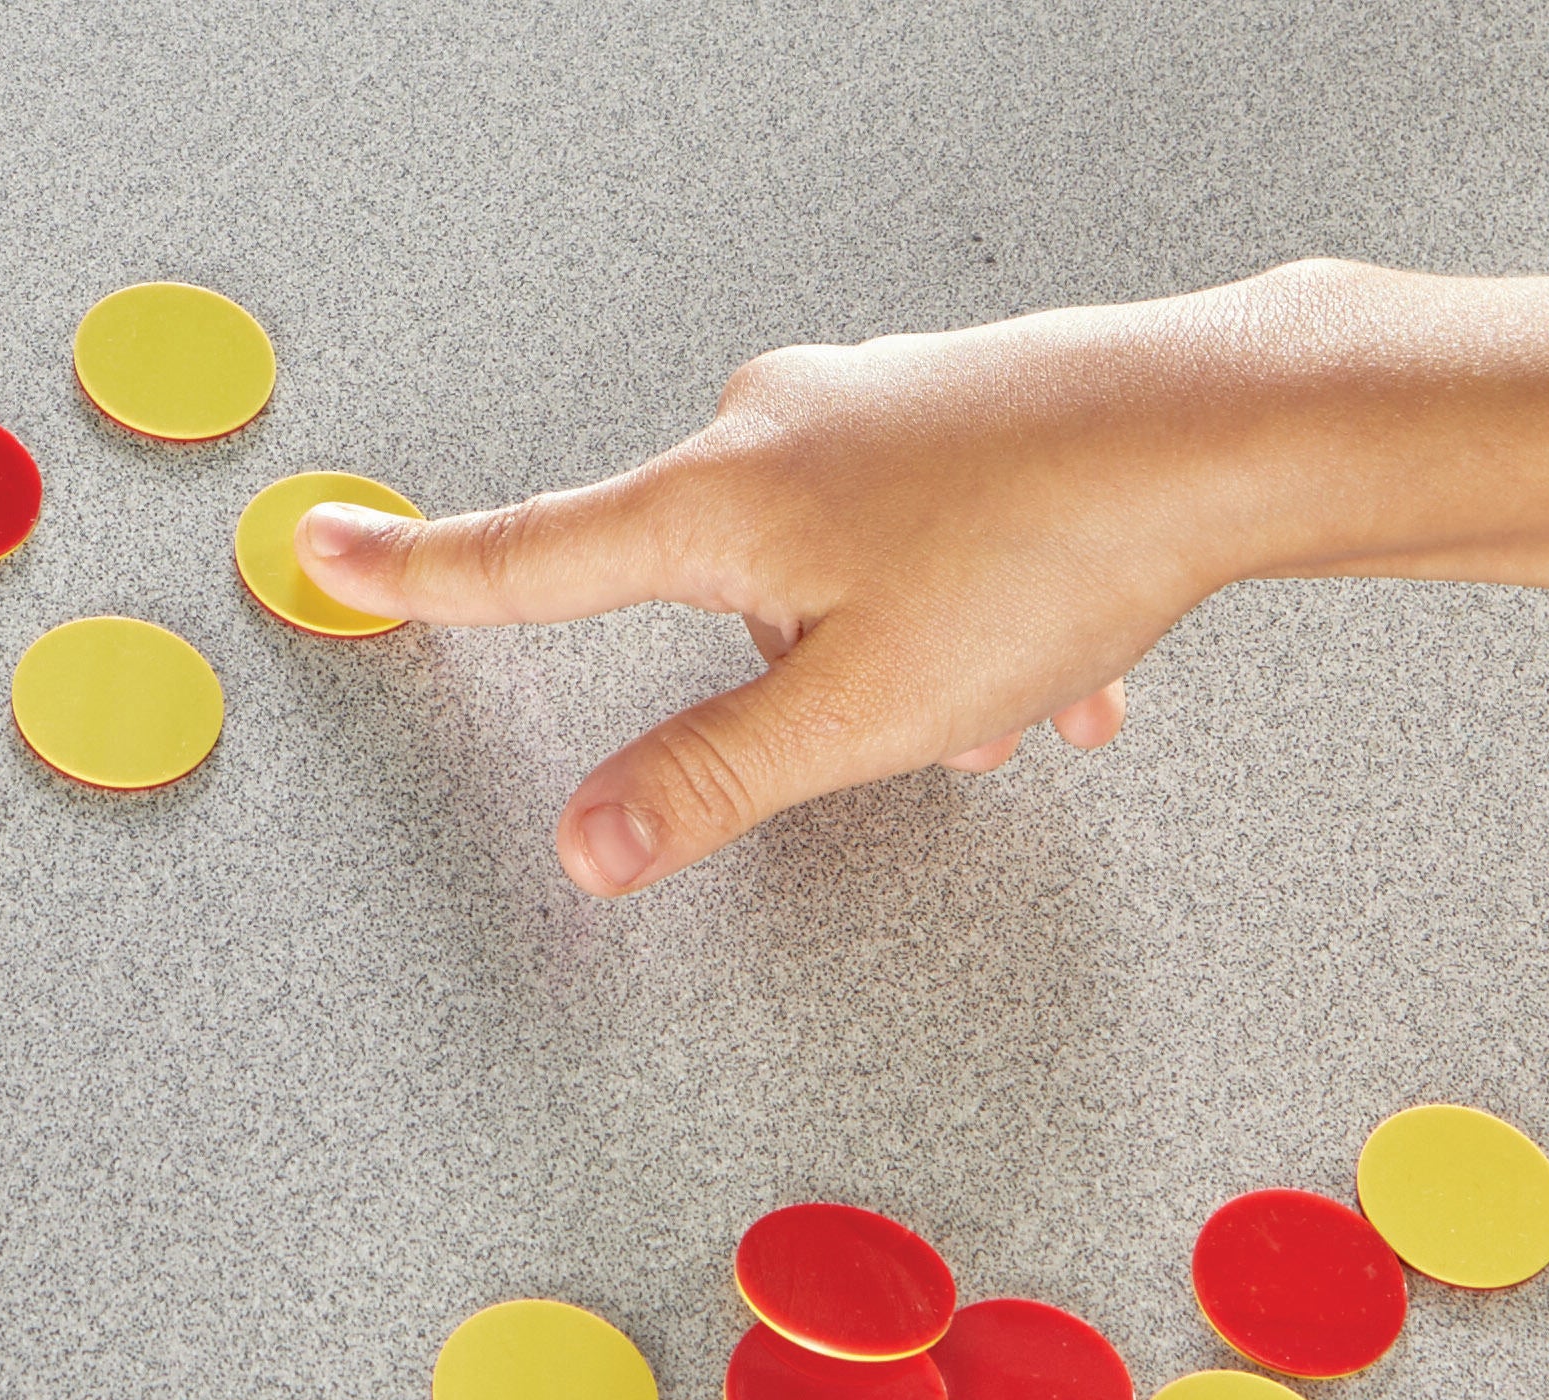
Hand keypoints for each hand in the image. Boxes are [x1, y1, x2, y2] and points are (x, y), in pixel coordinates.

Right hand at [293, 279, 1297, 894]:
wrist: (1227, 429)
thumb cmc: (1049, 549)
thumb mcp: (857, 712)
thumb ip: (708, 782)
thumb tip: (587, 843)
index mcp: (713, 500)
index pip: (526, 557)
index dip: (417, 572)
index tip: (321, 549)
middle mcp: (769, 428)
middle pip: (716, 598)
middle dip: (806, 689)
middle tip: (926, 722)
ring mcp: (860, 406)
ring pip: (833, 584)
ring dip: (908, 668)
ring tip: (1017, 695)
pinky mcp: (941, 408)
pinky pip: (914, 549)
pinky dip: (967, 624)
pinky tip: (1063, 666)